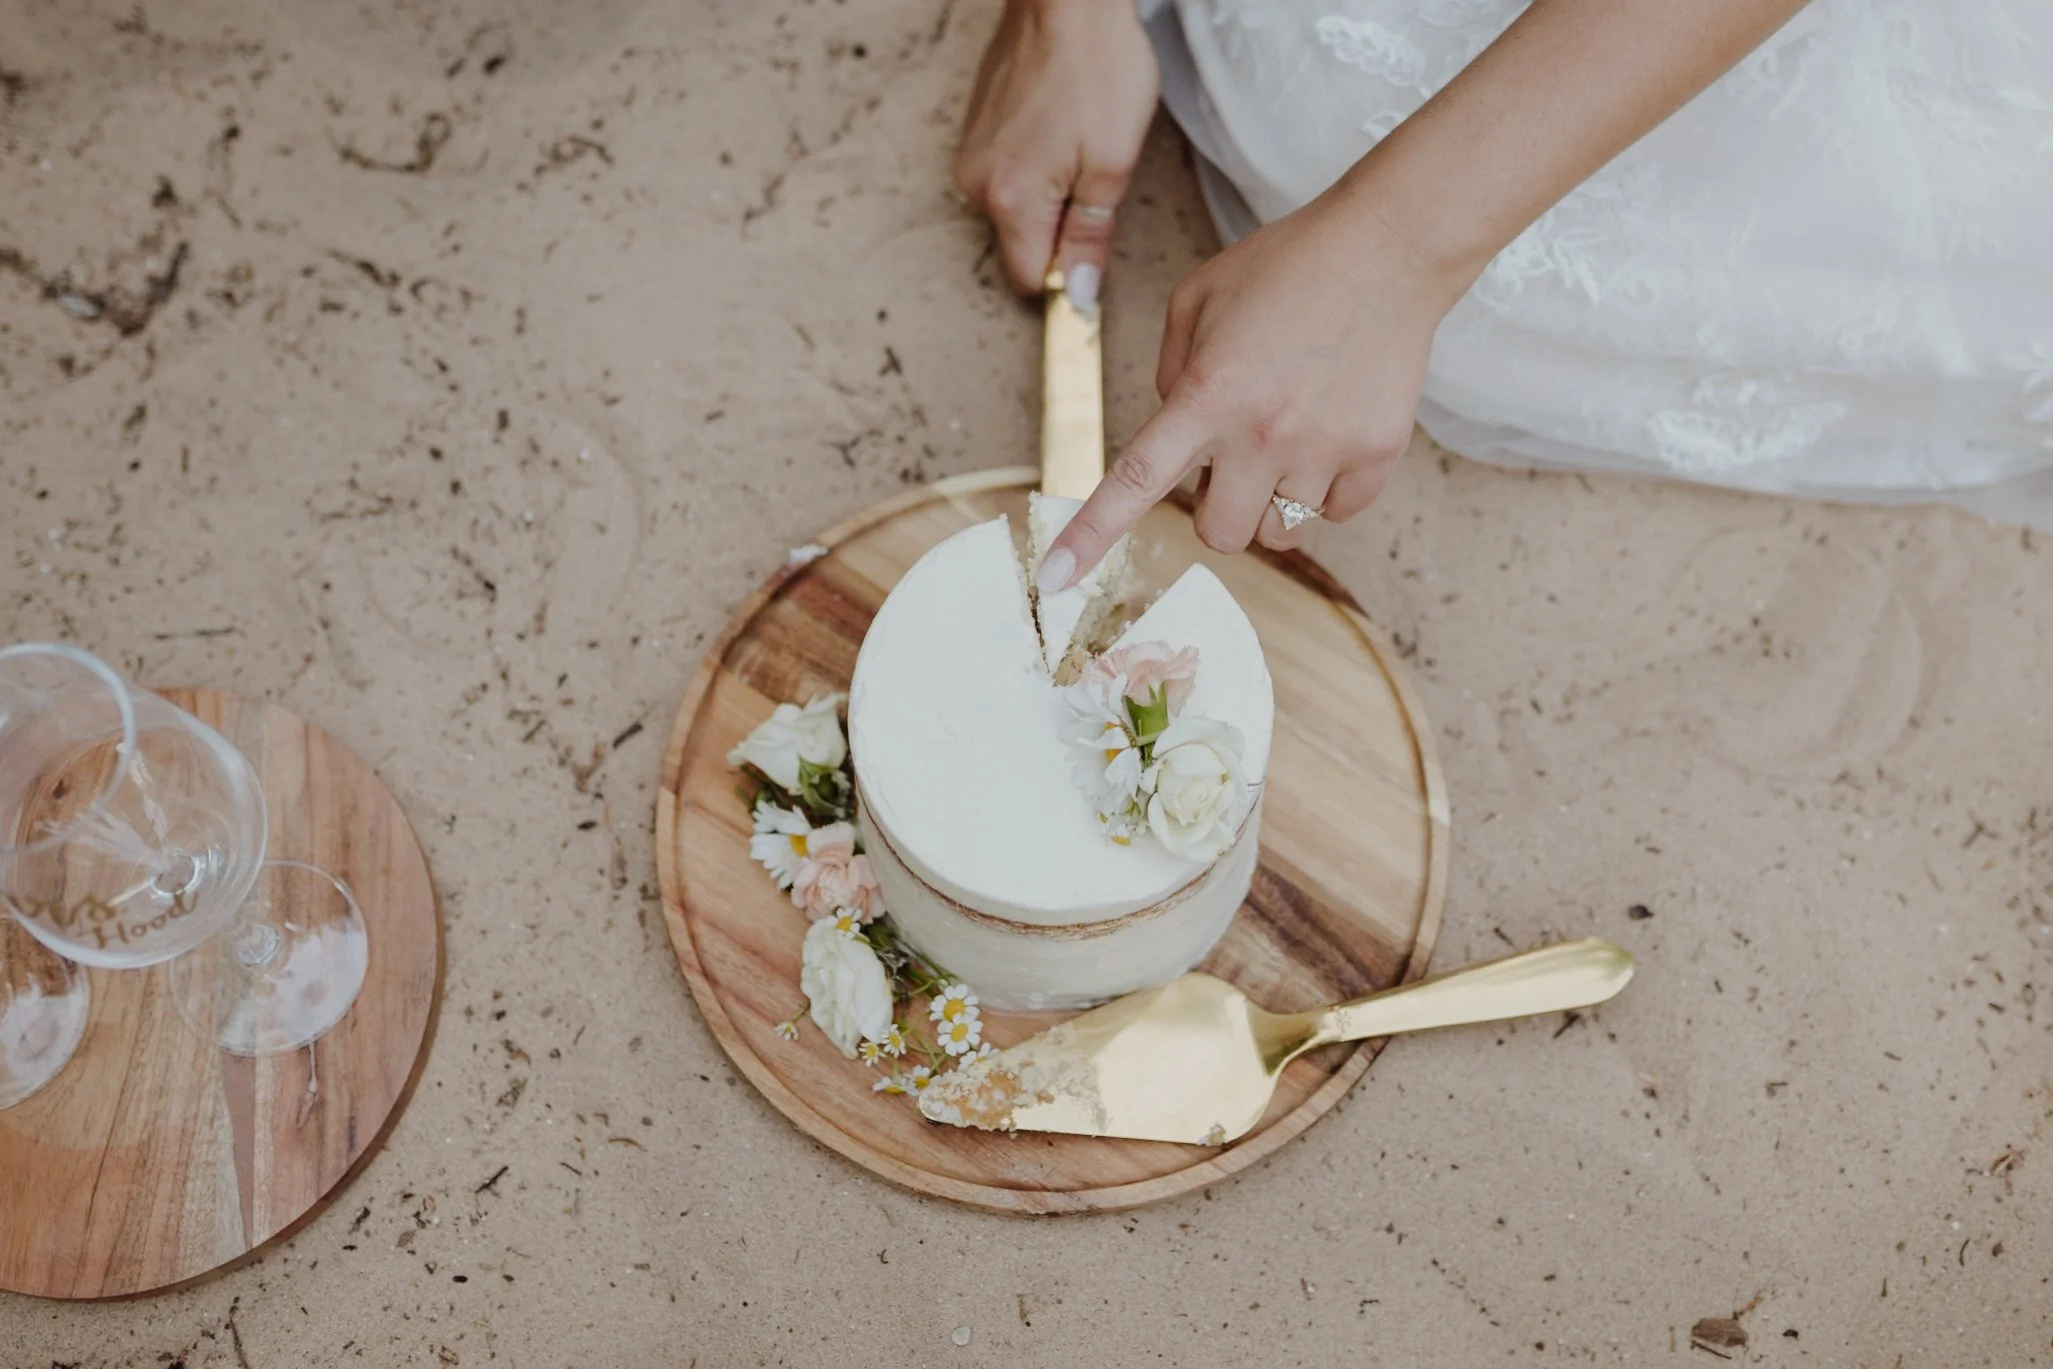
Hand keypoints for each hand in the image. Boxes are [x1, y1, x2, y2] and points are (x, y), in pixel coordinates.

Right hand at [954, 0, 1160, 303]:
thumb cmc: (1096, 67)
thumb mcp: (1111, 164)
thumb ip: (1090, 237)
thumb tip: (1077, 294)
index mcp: (1012, 200)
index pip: (1031, 280)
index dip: (1066, 276)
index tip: (1092, 259)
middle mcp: (978, 183)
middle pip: (1023, 244)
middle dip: (1062, 229)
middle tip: (1096, 178)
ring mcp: (972, 154)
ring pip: (1016, 208)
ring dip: (1050, 194)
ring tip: (1078, 142)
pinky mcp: (977, 130)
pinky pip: (1008, 173)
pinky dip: (1035, 164)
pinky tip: (1060, 126)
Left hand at [1037, 175, 1472, 589]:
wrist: (1388, 250)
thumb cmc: (1285, 268)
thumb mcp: (1196, 302)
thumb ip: (1171, 376)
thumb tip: (1171, 438)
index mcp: (1206, 394)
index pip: (1136, 480)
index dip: (1090, 536)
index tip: (1054, 580)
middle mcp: (1262, 432)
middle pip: (1220, 534)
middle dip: (1218, 509)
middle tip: (1234, 461)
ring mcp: (1323, 448)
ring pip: (1280, 532)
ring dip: (1272, 501)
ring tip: (1289, 437)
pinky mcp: (1376, 455)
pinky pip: (1335, 514)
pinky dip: (1327, 489)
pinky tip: (1331, 430)